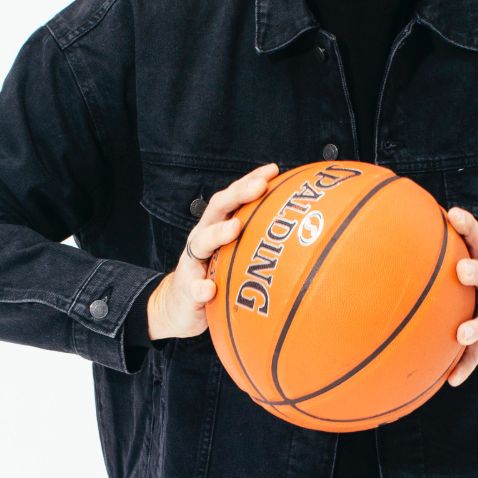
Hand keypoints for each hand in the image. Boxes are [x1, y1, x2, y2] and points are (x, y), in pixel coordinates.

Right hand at [147, 163, 278, 341]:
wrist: (178, 307)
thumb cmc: (214, 277)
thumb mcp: (234, 257)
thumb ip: (255, 244)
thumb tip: (299, 237)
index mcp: (216, 227)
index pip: (233, 198)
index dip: (251, 181)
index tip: (273, 170)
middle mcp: (202, 238)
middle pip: (217, 209)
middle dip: (238, 195)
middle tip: (259, 187)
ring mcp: (192, 263)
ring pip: (201, 243)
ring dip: (218, 233)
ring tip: (235, 228)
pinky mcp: (187, 289)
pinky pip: (194, 288)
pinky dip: (201, 287)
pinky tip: (209, 289)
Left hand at [445, 207, 477, 383]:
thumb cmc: (477, 291)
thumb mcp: (469, 269)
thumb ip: (442, 252)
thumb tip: (395, 228)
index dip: (469, 227)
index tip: (454, 215)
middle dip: (476, 272)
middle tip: (462, 270)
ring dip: (474, 328)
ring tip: (462, 333)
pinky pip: (475, 358)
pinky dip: (465, 368)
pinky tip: (452, 379)